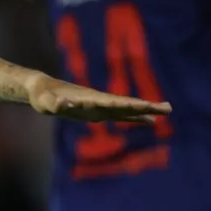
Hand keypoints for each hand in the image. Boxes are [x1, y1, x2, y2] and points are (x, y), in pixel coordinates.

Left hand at [24, 72, 171, 121]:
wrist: (41, 89)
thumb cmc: (42, 96)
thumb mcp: (44, 102)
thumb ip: (52, 104)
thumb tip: (61, 104)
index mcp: (89, 98)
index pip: (112, 102)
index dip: (128, 105)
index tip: (145, 106)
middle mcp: (98, 101)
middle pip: (126, 105)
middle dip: (146, 107)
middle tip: (168, 108)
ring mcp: (99, 106)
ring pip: (126, 110)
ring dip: (146, 111)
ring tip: (166, 111)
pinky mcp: (97, 112)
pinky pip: (119, 115)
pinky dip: (134, 118)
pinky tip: (149, 121)